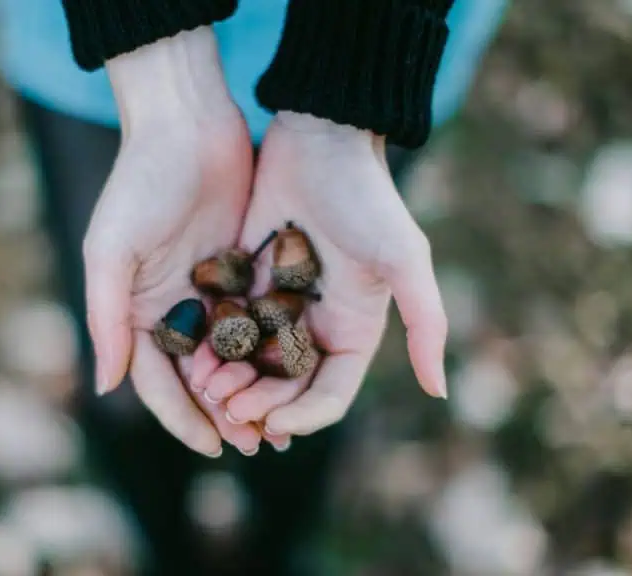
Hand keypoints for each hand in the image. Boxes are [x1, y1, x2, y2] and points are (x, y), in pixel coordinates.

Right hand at [84, 27, 261, 456]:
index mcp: (136, 311)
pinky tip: (297, 373)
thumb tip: (106, 388)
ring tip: (281, 423)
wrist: (186, 122)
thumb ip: (107, 318)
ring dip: (252, 390)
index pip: (158, 381)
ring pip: (232, 356)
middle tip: (256, 444)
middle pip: (198, 378)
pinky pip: (257, 320)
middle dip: (224, 414)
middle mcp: (171, 308)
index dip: (184, 417)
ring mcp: (208, 290)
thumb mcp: (111, 251)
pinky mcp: (240, 269)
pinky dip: (272, 350)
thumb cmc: (139, 182)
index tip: (214, 446)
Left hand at [203, 111, 448, 438]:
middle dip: (257, 404)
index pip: (327, 395)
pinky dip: (210, 347)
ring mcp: (276, 305)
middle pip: (283, 388)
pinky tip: (191, 356)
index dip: (302, 417)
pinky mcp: (243, 281)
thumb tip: (440, 392)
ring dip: (229, 381)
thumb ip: (425, 323)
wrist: (320, 136)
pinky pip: (223, 327)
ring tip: (206, 387)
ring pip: (247, 363)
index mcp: (352, 331)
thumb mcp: (404, 258)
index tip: (272, 424)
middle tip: (227, 406)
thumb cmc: (367, 196)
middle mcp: (314, 326)